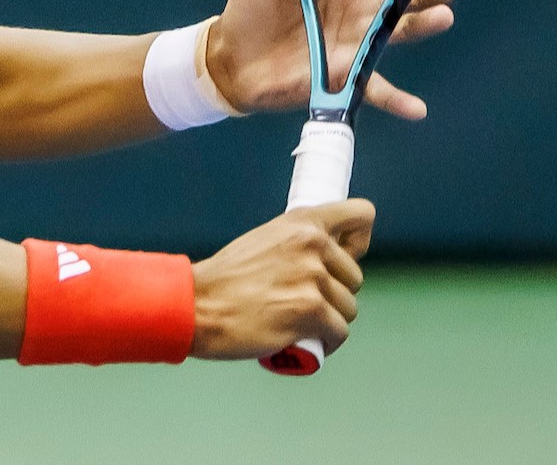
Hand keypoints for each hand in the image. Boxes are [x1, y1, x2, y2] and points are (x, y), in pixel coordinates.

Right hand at [190, 200, 373, 359]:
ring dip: (329, 320)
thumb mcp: (264, 242)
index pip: (361, 215)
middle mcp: (312, 245)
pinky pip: (340, 332)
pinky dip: (326, 342)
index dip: (358, 240)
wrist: (196, 304)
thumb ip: (297, 243)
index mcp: (302, 222)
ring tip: (299, 322)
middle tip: (303, 301)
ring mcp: (313, 278)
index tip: (348, 254)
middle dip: (334, 293)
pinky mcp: (311, 311)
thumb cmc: (225, 280)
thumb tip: (331, 256)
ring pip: (348, 308)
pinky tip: (306, 341)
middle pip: (354, 276)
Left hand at [204, 0, 485, 118]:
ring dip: (422, 26)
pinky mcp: (346, 76)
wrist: (231, 57)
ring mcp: (358, 42)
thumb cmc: (248, 8)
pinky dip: (397, 99)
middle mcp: (361, 8)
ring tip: (442, 18)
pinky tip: (417, 109)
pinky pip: (377, 88)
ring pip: (399, 33)